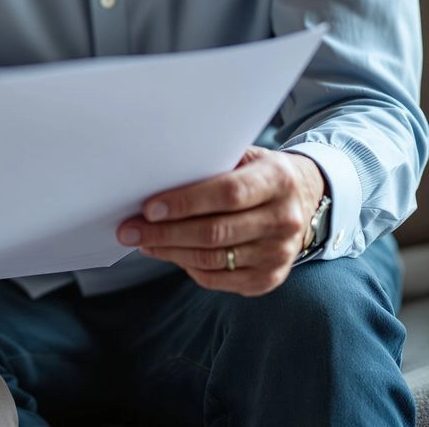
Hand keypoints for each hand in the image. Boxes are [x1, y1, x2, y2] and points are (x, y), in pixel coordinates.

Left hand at [116, 147, 324, 295]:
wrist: (305, 197)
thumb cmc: (258, 171)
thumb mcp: (245, 155)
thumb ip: (211, 165)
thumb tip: (157, 175)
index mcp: (278, 180)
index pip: (228, 194)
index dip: (186, 202)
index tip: (149, 207)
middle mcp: (284, 220)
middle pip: (216, 232)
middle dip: (165, 233)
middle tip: (130, 229)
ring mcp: (279, 254)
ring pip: (214, 259)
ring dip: (171, 252)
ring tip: (142, 241)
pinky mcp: (270, 278)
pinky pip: (221, 279)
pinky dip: (189, 267)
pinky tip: (170, 254)